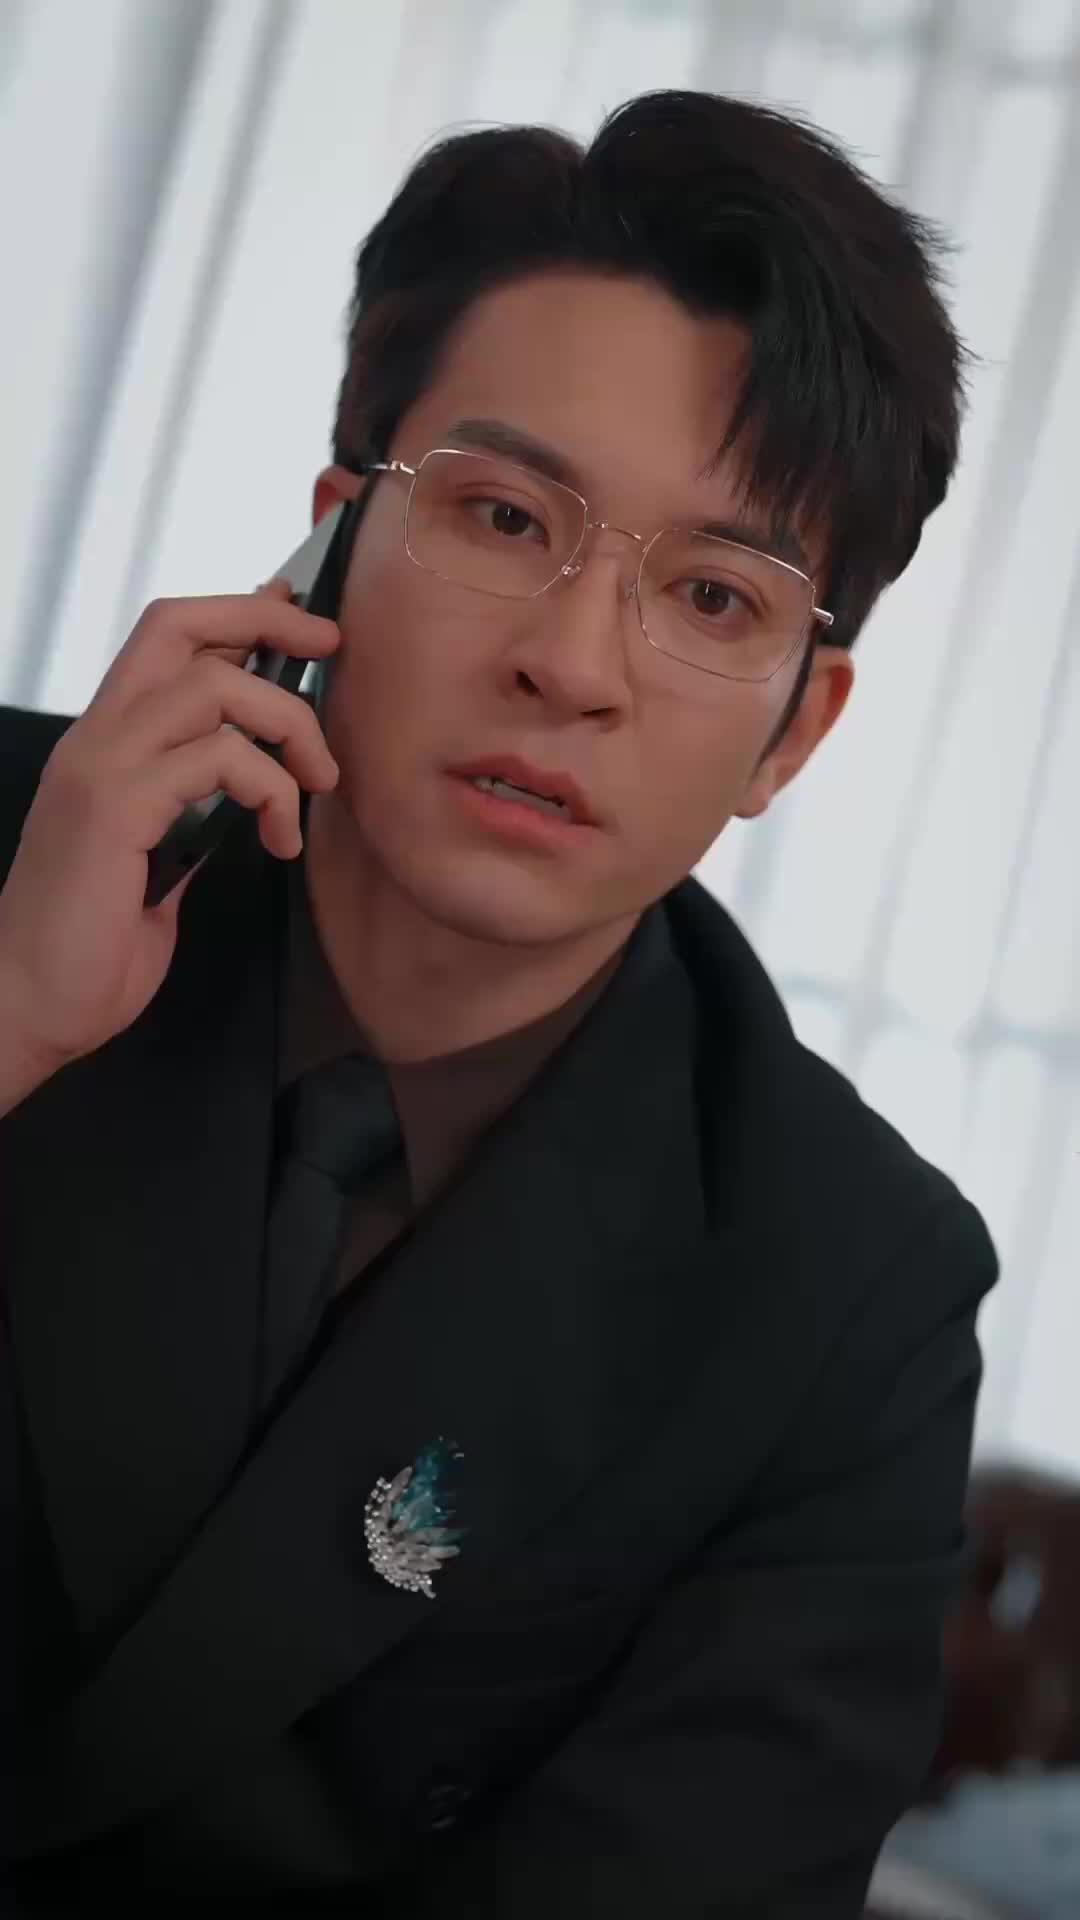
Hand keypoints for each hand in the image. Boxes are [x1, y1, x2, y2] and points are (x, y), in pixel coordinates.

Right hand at [0, 581, 339, 1093]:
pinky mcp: (116, 806)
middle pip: (179, 626)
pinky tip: (281, 840)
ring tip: (318, 783)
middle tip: (331, 645)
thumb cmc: (90, 947)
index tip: (303, 620)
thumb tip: (250, 784)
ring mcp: (101, 766)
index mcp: (105, 744)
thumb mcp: (159, 859)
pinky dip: (273, 790)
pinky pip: (220, 757)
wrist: (32, 1005)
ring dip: (288, 724)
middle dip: (266, 619)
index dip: (239, 612)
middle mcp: (96, 738)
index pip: (166, 640)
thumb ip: (191, 811)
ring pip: (213, 685)